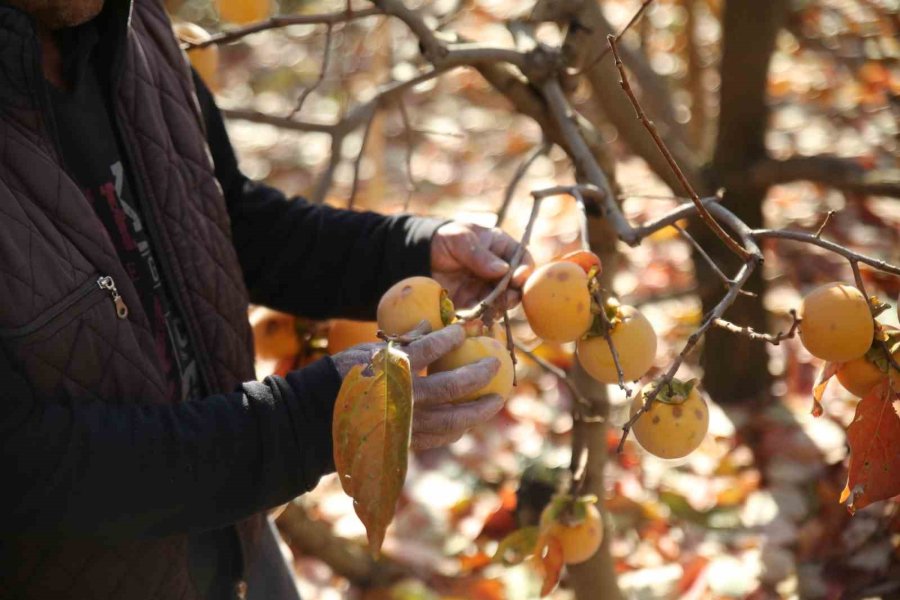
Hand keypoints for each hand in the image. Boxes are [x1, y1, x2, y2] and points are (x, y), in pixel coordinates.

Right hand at [331, 323, 504, 449]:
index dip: (450, 338)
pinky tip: (465, 422)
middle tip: (497, 365)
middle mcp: (402, 398)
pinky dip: (455, 429)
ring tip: (495, 400)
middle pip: (451, 388)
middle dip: (479, 375)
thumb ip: (402, 340)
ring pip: (451, 419)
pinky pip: (437, 437)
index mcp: (391, 370)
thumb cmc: (343, 376)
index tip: (464, 330)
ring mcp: (405, 424)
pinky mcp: (404, 442)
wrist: (316, 418)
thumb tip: (429, 325)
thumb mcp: (368, 350)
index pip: (429, 349)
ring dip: (477, 410)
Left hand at [431, 222, 533, 309]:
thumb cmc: (444, 239)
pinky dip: (483, 317)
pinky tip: (478, 318)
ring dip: (500, 308)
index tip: (517, 279)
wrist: (421, 256)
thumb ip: (479, 254)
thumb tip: (503, 270)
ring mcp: (487, 288)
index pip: (523, 259)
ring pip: (503, 302)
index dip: (525, 270)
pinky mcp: (474, 303)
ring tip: (491, 310)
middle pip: (517, 285)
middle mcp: (499, 270)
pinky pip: (484, 313)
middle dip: (514, 294)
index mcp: (501, 248)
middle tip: (506, 299)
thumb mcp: (460, 239)